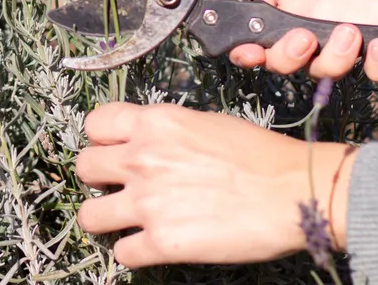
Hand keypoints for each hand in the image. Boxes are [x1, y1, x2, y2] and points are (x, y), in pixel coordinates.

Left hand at [75, 102, 354, 267]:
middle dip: (99, 179)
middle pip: (83, 167)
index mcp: (154, 123)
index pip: (94, 124)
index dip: (101, 140)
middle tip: (121, 188)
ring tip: (127, 222)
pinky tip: (152, 247)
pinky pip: (122, 253)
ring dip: (106, 220)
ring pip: (89, 215)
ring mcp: (148, 201)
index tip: (114, 151)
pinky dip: (134, 253)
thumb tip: (149, 142)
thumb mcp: (205, 123)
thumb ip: (166, 132)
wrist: (294, 192)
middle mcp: (142, 158)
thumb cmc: (261, 156)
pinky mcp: (163, 242)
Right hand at [230, 0, 377, 80]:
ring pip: (322, 66)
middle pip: (279, 56)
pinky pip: (375, 65)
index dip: (241, 41)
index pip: (245, 21)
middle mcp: (301, 5)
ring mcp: (340, 17)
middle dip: (283, 59)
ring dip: (331, 63)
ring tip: (350, 33)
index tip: (247, 44)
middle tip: (303, 39)